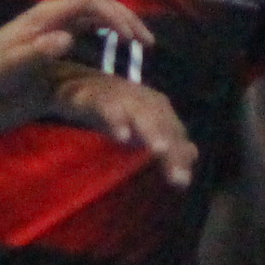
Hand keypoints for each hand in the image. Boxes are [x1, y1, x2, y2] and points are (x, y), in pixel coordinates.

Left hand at [0, 0, 154, 101]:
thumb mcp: (7, 68)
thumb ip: (35, 53)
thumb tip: (68, 39)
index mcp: (44, 16)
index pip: (92, 4)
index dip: (119, 18)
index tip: (138, 41)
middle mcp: (49, 15)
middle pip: (98, 4)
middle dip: (126, 19)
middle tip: (146, 44)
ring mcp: (48, 24)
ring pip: (93, 14)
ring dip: (118, 24)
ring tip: (138, 46)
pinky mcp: (47, 37)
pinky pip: (84, 26)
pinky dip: (105, 33)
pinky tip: (113, 51)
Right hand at [46, 68, 199, 187]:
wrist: (70, 81)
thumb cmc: (111, 108)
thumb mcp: (139, 125)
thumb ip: (165, 139)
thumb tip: (194, 154)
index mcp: (158, 107)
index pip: (174, 133)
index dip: (179, 155)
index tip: (181, 183)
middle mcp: (143, 99)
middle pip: (162, 124)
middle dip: (171, 148)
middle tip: (176, 176)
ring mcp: (120, 95)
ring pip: (139, 113)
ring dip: (151, 130)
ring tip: (159, 150)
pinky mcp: (95, 96)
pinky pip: (107, 108)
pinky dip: (116, 119)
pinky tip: (122, 136)